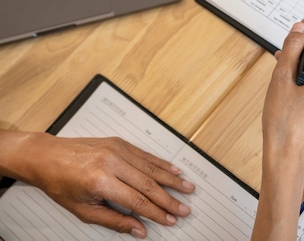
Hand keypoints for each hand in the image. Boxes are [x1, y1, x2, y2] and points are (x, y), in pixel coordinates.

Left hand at [1, 131, 194, 238]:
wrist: (47, 156)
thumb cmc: (60, 183)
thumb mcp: (83, 210)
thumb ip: (114, 220)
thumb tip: (139, 230)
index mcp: (100, 181)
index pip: (137, 201)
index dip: (156, 213)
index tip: (169, 220)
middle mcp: (111, 163)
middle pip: (149, 184)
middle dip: (169, 199)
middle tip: (184, 209)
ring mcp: (117, 150)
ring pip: (151, 167)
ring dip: (172, 180)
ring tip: (187, 188)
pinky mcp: (119, 142)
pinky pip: (145, 154)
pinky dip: (162, 164)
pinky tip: (174, 170)